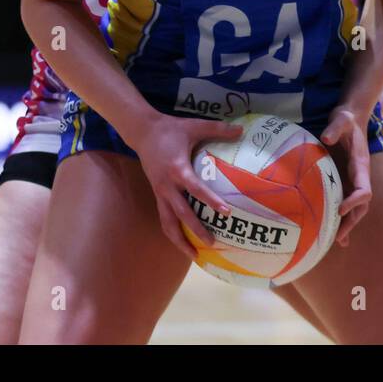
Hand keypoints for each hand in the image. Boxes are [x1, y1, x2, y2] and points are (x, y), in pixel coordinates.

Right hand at [129, 112, 243, 260]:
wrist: (142, 132)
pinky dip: (173, 232)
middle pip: (181, 214)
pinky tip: (184, 242)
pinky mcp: (157, 195)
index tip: (226, 212)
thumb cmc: (170, 129)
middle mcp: (167, 186)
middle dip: (196, 230)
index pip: (195, 189)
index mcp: (177, 169)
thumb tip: (240, 129)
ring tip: (194, 255)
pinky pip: (164, 218)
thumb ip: (217, 128)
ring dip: (179, 240)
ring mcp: (160, 192)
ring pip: (167, 223)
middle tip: (213, 243)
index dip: (210, 201)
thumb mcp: (194, 125)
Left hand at [320, 106, 371, 246]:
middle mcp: (360, 176)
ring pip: (355, 209)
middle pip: (361, 206)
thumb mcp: (341, 118)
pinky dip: (343, 220)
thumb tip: (327, 138)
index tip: (340, 208)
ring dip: (347, 225)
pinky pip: (346, 204)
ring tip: (335, 242)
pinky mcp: (345, 181)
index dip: (354, 201)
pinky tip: (336, 237)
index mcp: (361, 165)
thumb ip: (335, 127)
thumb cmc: (346, 118)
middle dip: (351, 221)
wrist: (351, 117)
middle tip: (336, 236)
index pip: (364, 189)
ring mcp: (353, 180)